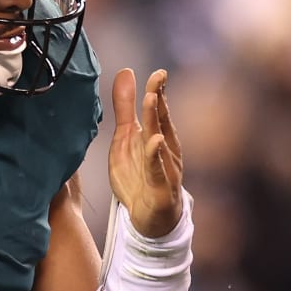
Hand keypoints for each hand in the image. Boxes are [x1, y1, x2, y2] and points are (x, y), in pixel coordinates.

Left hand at [107, 69, 184, 236]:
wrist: (149, 217)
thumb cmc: (139, 175)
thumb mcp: (125, 139)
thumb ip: (125, 109)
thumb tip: (127, 72)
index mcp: (157, 137)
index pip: (159, 111)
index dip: (158, 91)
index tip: (158, 73)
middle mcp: (165, 150)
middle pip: (162, 122)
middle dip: (159, 100)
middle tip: (156, 79)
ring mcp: (165, 169)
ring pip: (161, 142)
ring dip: (158, 121)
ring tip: (153, 99)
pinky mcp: (160, 188)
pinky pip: (158, 170)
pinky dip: (156, 156)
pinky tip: (155, 141)